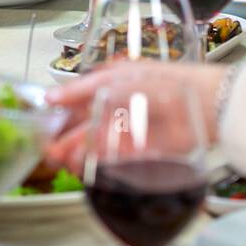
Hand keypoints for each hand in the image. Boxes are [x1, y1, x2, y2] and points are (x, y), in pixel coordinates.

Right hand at [43, 61, 224, 173]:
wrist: (202, 104)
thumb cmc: (161, 82)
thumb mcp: (114, 80)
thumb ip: (81, 90)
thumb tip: (50, 98)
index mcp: (111, 84)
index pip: (77, 102)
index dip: (60, 117)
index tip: (43, 130)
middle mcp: (119, 106)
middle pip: (84, 126)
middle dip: (65, 139)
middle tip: (49, 152)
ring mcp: (129, 129)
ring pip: (96, 144)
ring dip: (78, 153)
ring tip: (63, 161)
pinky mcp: (142, 150)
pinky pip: (113, 157)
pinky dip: (97, 162)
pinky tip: (84, 166)